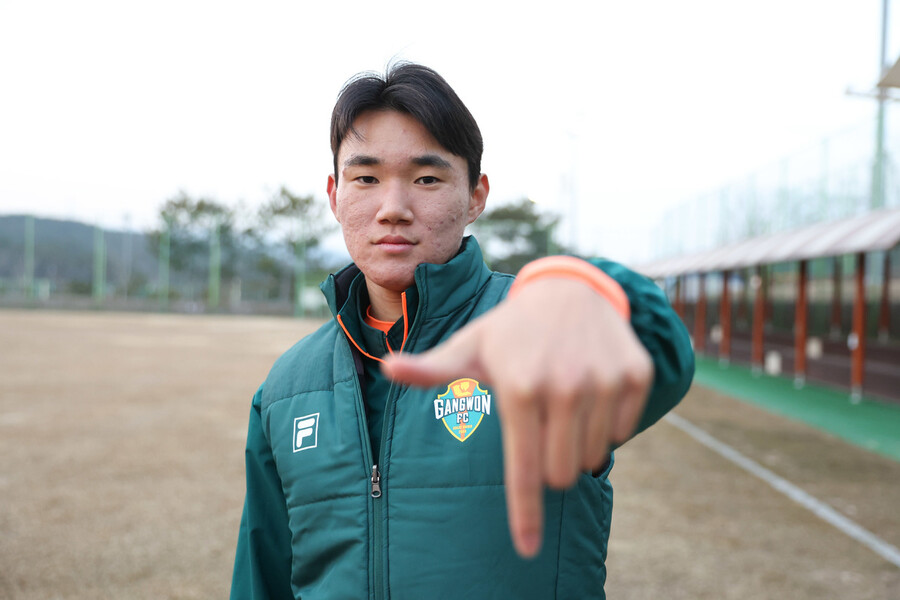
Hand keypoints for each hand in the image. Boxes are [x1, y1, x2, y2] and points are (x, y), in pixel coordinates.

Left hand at [381, 278, 652, 558]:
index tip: (527, 547)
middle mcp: (566, 386)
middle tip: (540, 423)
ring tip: (564, 400)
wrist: (571, 290)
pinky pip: (622, 432)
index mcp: (519, 387)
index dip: (525, 514)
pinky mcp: (636, 376)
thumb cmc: (510, 330)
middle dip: (548, 462)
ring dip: (576, 442)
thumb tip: (387, 367)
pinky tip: (591, 387)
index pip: (523, 470)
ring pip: (592, 457)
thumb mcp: (469, 346)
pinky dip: (605, 423)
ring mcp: (605, 380)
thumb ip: (431, 369)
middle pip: (560, 474)